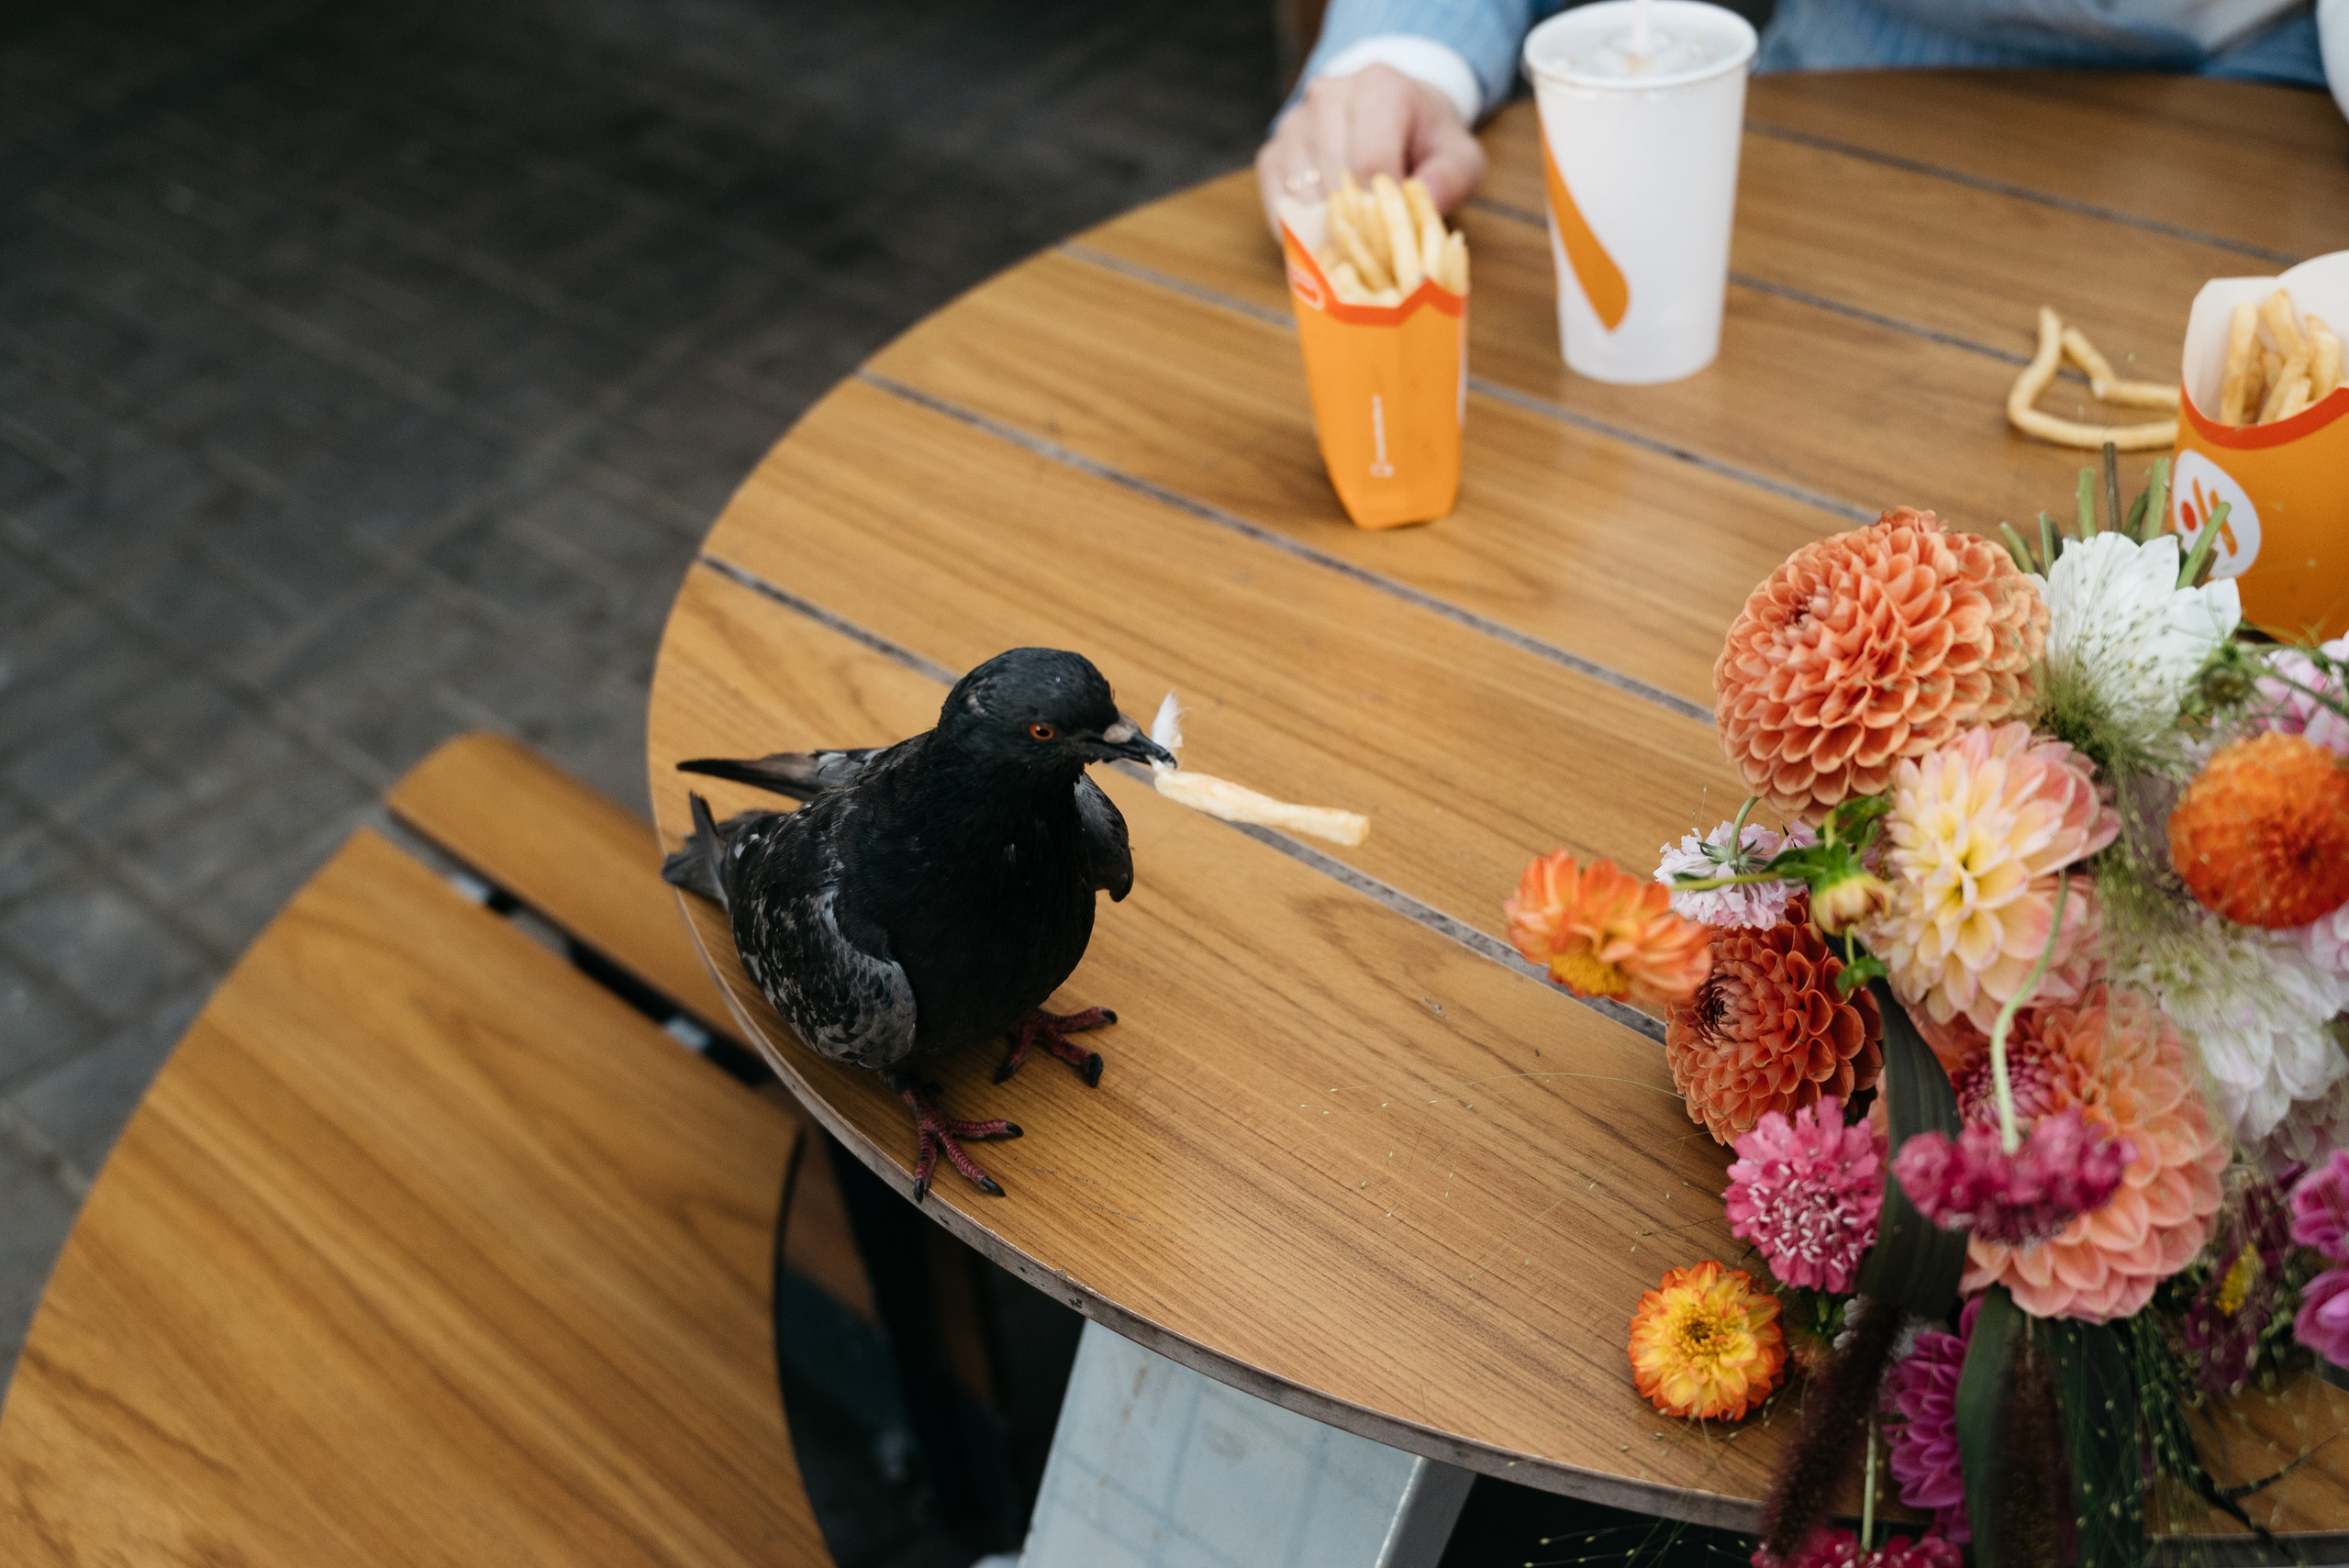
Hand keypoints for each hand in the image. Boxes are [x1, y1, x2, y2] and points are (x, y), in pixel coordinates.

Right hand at [1255, 64, 1487, 236]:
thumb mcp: (1459, 155)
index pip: (1371, 159)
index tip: (1397, 233)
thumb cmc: (1425, 140)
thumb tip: (1422, 203)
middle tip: (1377, 250)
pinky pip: (1278, 203)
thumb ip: (1450, 178)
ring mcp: (1294, 124)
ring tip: (1355, 244)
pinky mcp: (1272, 152)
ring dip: (1327, 228)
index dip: (1383, 207)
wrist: (1393, 113)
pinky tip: (1326, 239)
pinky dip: (1299, 231)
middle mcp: (1328, 96)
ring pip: (1302, 194)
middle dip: (1357, 222)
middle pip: (1334, 178)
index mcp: (1379, 87)